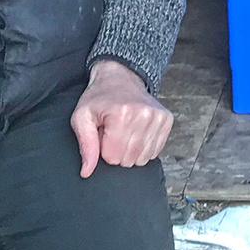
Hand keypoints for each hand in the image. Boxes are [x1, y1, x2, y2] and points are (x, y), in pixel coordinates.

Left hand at [70, 59, 173, 177]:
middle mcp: (144, 115)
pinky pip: (155, 152)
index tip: (103, 133)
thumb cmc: (99, 99)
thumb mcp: (81, 117)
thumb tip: (86, 172)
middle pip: (128, 159)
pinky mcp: (167, 120)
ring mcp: (158, 117)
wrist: (121, 77)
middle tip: (113, 132)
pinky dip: (143, 148)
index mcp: (122, 114)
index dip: (103, 149)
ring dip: (131, 151)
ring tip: (125, 132)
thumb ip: (85, 145)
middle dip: (117, 151)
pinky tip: (137, 133)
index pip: (112, 157)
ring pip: (142, 158)